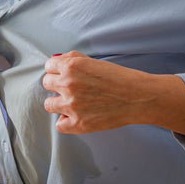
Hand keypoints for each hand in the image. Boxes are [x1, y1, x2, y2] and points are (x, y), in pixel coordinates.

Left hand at [41, 51, 171, 133]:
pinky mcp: (78, 123)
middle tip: (73, 88)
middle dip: (58, 85)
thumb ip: (72, 58)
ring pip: (49, 104)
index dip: (58, 70)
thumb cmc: (119, 77)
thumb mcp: (94, 61)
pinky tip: (77, 116)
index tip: (66, 75)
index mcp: (71, 66)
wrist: (138, 97)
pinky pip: (59, 124)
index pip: (48, 66)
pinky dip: (67, 121)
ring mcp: (71, 105)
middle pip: (46, 84)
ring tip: (75, 103)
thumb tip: (55, 60)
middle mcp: (68, 84)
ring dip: (59, 103)